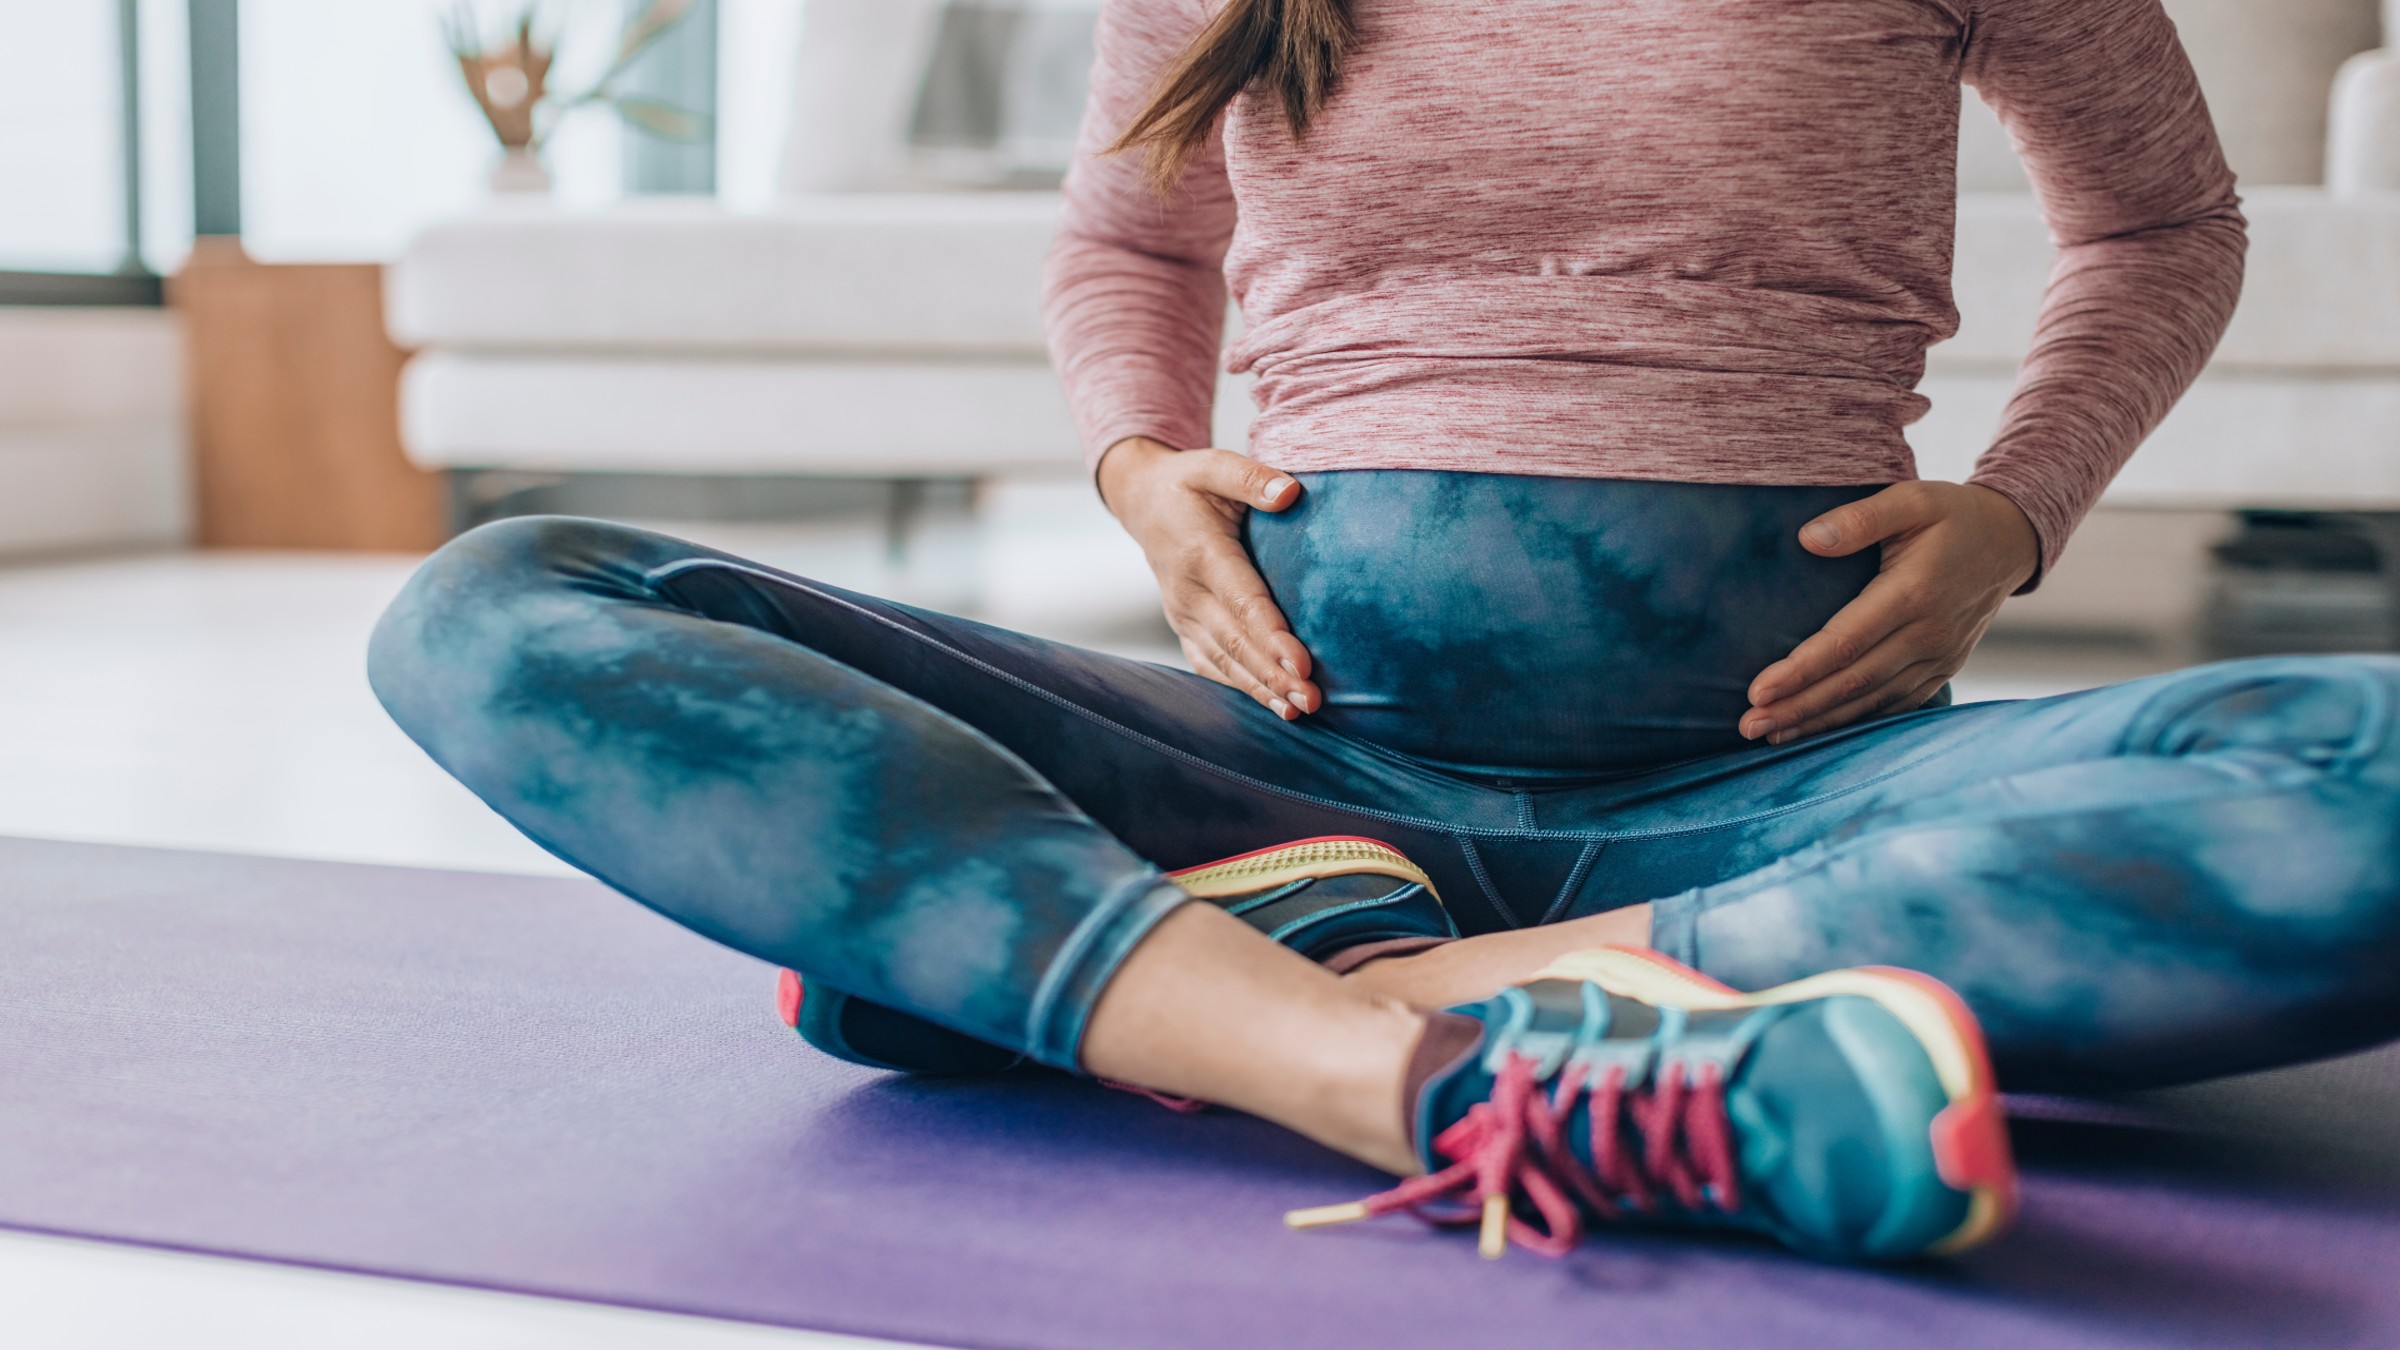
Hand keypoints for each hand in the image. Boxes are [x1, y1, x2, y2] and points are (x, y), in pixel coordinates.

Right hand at [1097, 436, 1320, 719]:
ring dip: (1261, 688)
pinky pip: (1211, 663)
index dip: (1272, 636)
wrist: (1142, 500)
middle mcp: (1187, 592)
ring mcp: (1182, 614)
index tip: (1302, 664)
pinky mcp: (1184, 626)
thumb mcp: (1213, 465)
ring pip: (1224, 660)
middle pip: (1235, 641)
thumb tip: (1291, 493)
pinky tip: (1272, 704)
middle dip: (1273, 674)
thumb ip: (1251, 477)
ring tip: (1298, 710)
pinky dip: (1240, 686)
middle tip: (1311, 699)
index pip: (1242, 602)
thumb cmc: (1187, 482)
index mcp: (1200, 554)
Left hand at [1741, 481, 2039, 744]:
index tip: (1758, 690)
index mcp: (1913, 594)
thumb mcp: (1912, 499)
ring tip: (1769, 733)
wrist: (2011, 542)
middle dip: (1797, 707)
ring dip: (1818, 720)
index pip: (1845, 643)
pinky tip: (1817, 728)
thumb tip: (1808, 539)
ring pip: (1871, 700)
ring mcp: (1939, 657)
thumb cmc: (1952, 516)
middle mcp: (1927, 634)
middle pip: (1852, 681)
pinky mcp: (1943, 669)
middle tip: (1747, 725)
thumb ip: (1860, 518)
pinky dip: (1855, 720)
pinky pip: (1895, 704)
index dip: (1800, 671)